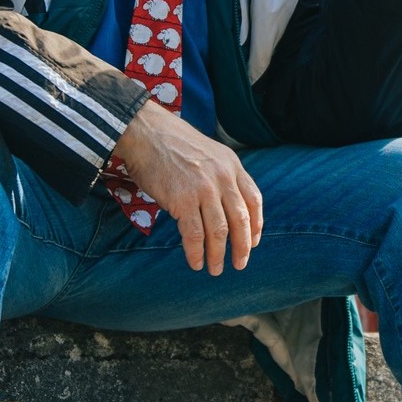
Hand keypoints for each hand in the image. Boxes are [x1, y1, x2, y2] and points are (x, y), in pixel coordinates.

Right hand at [110, 100, 262, 273]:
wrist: (145, 132)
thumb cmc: (171, 143)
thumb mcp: (208, 152)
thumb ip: (220, 175)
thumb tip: (224, 206)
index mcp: (231, 164)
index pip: (254, 200)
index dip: (256, 225)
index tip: (253, 242)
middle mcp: (222, 177)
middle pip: (240, 219)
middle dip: (242, 246)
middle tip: (240, 264)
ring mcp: (203, 189)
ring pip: (219, 231)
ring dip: (218, 255)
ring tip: (215, 269)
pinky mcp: (182, 200)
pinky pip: (194, 234)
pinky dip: (196, 252)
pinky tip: (196, 262)